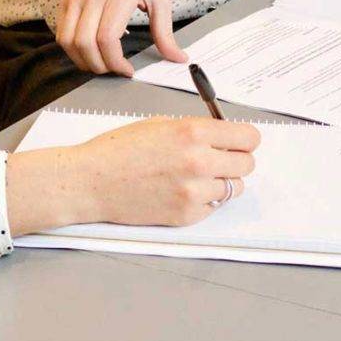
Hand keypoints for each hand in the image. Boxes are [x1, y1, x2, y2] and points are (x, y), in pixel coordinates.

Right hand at [5, 117, 260, 234]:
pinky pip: (213, 206)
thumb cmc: (119, 149)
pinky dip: (205, 200)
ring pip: (234, 188)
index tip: (239, 141)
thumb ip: (196, 130)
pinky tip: (182, 191)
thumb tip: (224, 136)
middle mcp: (199, 162)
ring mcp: (194, 192)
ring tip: (197, 176)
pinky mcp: (186, 215)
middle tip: (219, 158)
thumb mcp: (161, 124)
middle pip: (247, 164)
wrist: (91, 181)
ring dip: (222, 181)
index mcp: (193, 132)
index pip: (248, 138)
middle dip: (235, 159)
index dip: (244, 139)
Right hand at [56, 0, 186, 75]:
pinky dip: (72, 49)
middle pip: (85, 43)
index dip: (115, 62)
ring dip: (82, 60)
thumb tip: (177, 58)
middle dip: (99, 66)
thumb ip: (165, 31)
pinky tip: (88, 50)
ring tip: (99, 63)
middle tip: (113, 69)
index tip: (127, 70)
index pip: (107, 37)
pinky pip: (61, 32)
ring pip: (68, 40)